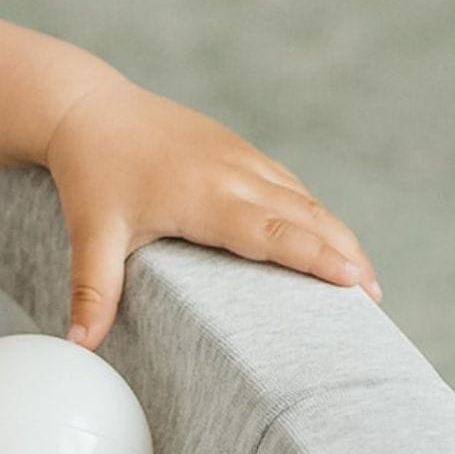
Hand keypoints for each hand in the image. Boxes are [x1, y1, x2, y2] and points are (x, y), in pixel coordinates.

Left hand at [42, 77, 380, 352]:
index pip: (272, 233)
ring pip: (303, 199)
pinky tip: (327, 239)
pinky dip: (314, 214)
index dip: (316, 257)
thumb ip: (92, 291)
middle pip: (304, 217)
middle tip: (375, 300)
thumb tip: (79, 345)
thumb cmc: (91, 172)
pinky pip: (288, 185)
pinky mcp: (239, 150)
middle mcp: (233, 173)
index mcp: (205, 195)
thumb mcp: (90, 233)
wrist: (87, 108)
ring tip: (363, 280)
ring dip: (336, 235)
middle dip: (344, 255)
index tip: (357, 283)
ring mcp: (241, 157)